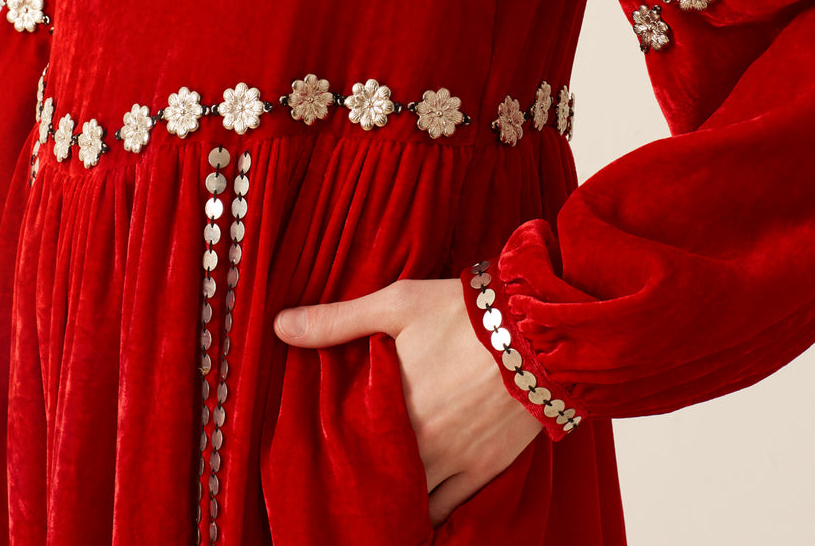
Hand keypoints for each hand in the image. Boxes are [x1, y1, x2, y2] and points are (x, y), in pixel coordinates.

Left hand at [274, 277, 542, 525]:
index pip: (343, 448)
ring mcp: (452, 462)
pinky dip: (428, 513)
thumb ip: (337, 320)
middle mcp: (417, 444)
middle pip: (375, 481)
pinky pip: (447, 510)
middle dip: (360, 482)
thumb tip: (279, 326)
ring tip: (377, 496)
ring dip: (392, 499)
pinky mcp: (483, 470)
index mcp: (388, 406)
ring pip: (409, 502)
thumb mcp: (396, 302)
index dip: (330, 456)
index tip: (319, 456)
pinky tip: (414, 508)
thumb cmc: (460, 312)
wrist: (534, 331)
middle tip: (345, 482)